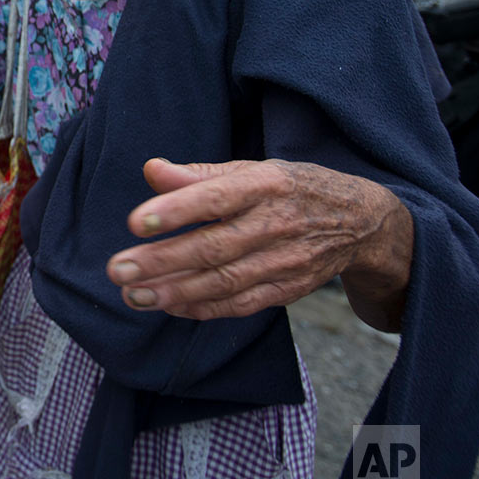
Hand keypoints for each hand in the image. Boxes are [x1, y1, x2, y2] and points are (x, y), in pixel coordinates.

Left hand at [106, 158, 412, 329]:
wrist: (361, 221)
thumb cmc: (289, 188)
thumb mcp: (252, 170)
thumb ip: (198, 174)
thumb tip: (151, 170)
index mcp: (265, 184)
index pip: (216, 197)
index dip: (176, 210)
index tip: (136, 223)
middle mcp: (277, 223)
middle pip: (215, 247)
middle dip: (162, 261)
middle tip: (117, 268)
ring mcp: (286, 261)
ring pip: (225, 281)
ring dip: (175, 291)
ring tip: (133, 295)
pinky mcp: (289, 289)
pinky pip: (242, 304)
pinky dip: (204, 308)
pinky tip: (169, 305)